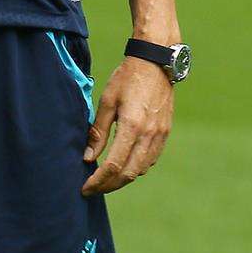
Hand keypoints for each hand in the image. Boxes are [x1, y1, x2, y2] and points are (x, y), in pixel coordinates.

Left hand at [83, 56, 174, 194]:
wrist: (155, 63)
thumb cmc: (126, 78)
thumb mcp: (106, 101)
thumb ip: (98, 131)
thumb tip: (88, 157)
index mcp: (132, 126)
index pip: (114, 165)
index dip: (99, 181)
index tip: (86, 188)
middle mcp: (149, 135)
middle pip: (128, 174)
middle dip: (109, 186)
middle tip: (93, 189)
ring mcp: (160, 135)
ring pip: (141, 169)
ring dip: (123, 179)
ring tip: (105, 179)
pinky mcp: (165, 133)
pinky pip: (150, 159)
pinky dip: (136, 168)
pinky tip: (123, 165)